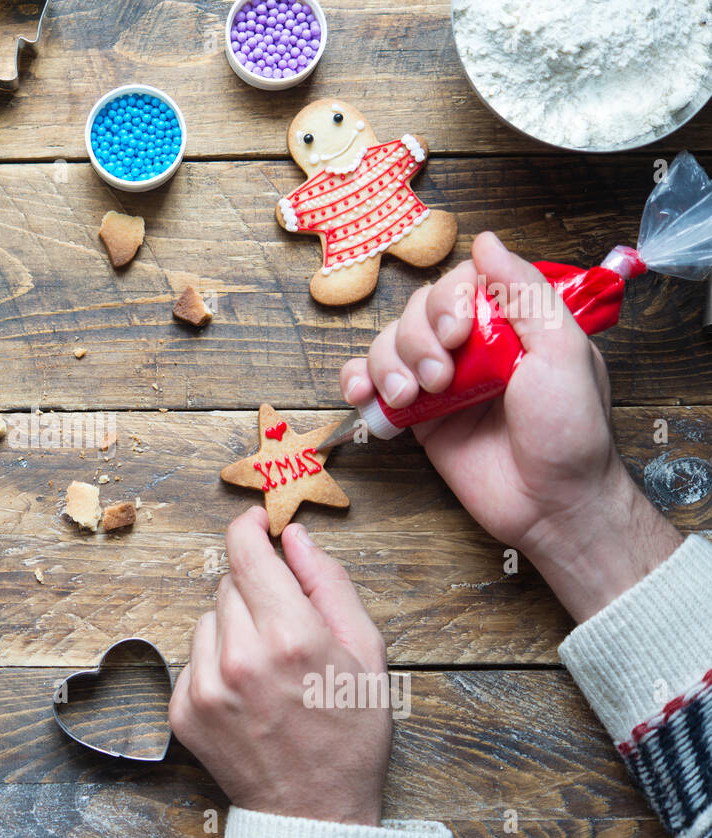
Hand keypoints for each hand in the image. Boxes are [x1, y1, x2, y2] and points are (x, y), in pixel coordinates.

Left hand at [170, 509, 391, 824]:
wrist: (313, 811)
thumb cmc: (349, 735)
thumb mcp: (365, 653)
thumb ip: (330, 584)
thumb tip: (296, 536)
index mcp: (290, 636)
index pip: (247, 553)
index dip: (249, 528)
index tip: (256, 522)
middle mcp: (240, 657)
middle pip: (229, 584)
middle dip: (255, 591)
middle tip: (286, 625)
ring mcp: (204, 686)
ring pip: (208, 619)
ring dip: (233, 628)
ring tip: (268, 669)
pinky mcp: (183, 709)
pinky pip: (193, 658)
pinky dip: (215, 664)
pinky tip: (246, 693)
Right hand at [339, 231, 680, 620]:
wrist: (550, 504)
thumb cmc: (570, 432)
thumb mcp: (563, 350)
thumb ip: (525, 292)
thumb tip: (487, 241)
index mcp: (511, 323)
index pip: (461, 281)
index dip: (446, 299)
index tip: (458, 331)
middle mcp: (473, 346)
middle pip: (416, 311)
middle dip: (418, 340)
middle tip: (441, 378)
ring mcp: (441, 381)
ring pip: (388, 345)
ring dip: (389, 365)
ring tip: (413, 398)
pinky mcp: (417, 418)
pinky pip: (371, 385)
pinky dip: (358, 383)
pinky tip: (363, 396)